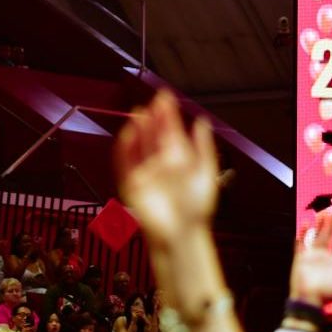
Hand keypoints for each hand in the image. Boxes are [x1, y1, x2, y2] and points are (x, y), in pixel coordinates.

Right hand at [115, 92, 218, 243]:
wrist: (182, 235)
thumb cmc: (196, 209)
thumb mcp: (206, 174)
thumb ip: (203, 148)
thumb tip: (202, 122)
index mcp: (178, 160)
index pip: (171, 131)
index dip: (168, 114)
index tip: (166, 97)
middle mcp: (160, 164)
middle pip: (154, 135)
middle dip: (154, 118)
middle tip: (154, 100)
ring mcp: (145, 173)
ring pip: (139, 146)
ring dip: (138, 129)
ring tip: (141, 112)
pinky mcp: (132, 185)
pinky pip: (125, 162)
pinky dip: (125, 148)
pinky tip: (129, 133)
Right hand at [290, 211, 331, 305]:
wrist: (309, 300)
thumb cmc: (328, 295)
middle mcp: (323, 258)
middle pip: (328, 238)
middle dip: (331, 225)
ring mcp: (311, 258)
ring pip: (316, 237)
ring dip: (319, 226)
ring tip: (322, 213)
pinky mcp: (300, 259)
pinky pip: (301, 243)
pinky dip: (303, 233)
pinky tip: (306, 223)